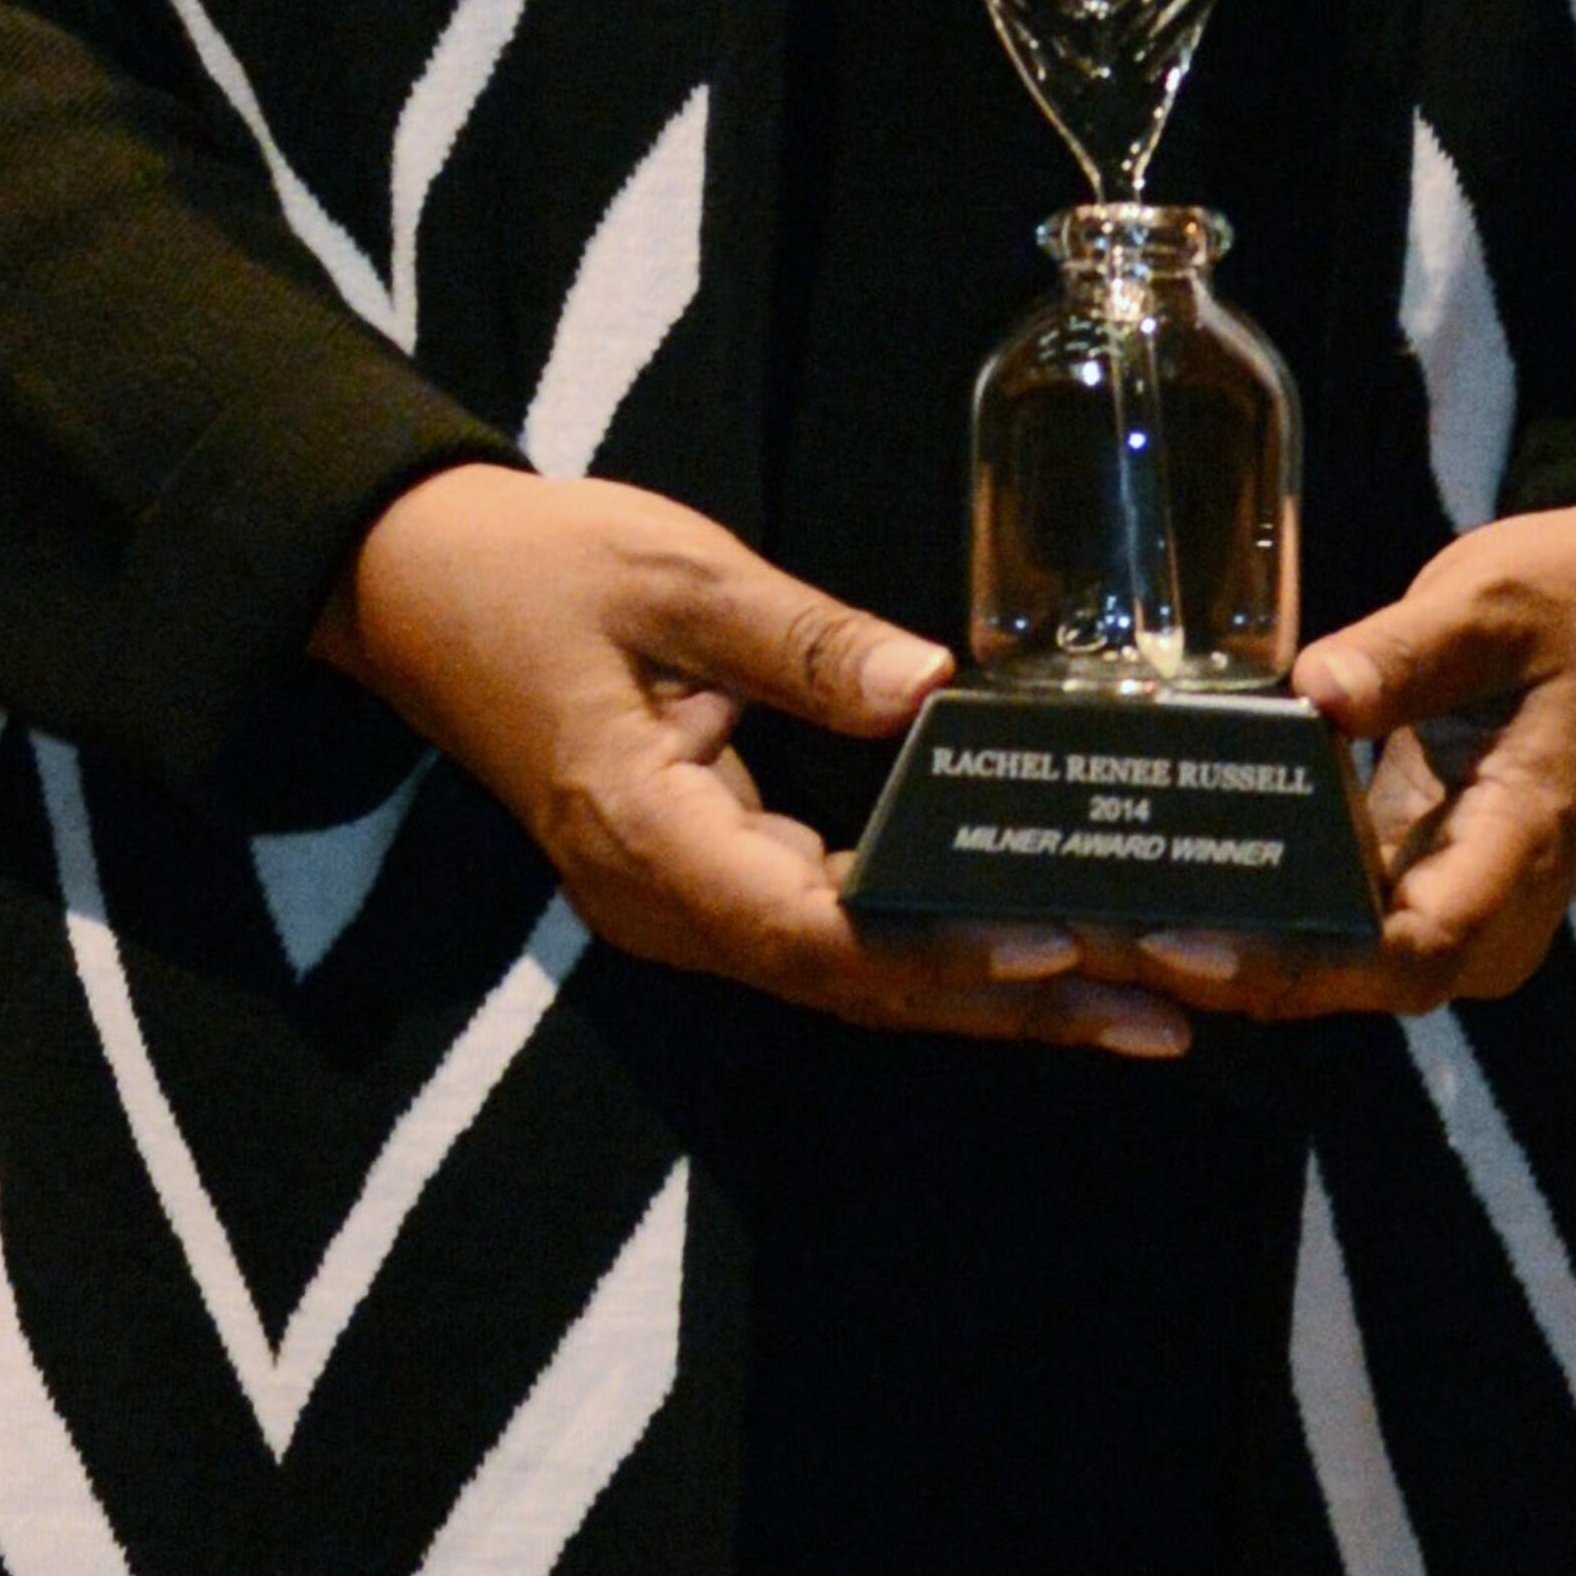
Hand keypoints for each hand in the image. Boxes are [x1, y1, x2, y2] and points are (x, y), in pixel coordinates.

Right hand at [325, 463, 1196, 1056]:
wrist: (419, 587)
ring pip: (851, 979)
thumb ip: (805, 639)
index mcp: (643, 835)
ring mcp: (678, 908)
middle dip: (1004, 1001)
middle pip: (854, 984)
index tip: (1052, 943)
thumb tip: (934, 691)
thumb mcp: (673, 577)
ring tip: (1134, 1004)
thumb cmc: (540, 568)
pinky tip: (1028, 952)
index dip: (936, 947)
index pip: (812, 927)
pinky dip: (931, 951)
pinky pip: (829, 938)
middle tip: (1156, 1008)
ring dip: (985, 995)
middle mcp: (663, 905)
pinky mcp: (700, 882)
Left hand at [1109, 504, 1575, 1024]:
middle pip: (1350, 979)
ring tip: (1085, 918)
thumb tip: (1316, 692)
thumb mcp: (1495, 606)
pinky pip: (1324, 916)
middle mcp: (1489, 909)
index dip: (1298, 964)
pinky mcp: (1412, 875)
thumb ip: (1410, 653)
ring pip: (1327, 962)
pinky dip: (1240, 908)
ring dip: (1216, 950)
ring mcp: (1449, 899)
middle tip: (1088, 932)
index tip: (1188, 943)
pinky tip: (1139, 879)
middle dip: (1222, 969)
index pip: (1410, 950)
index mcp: (1522, 850)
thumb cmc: (1575, 604)